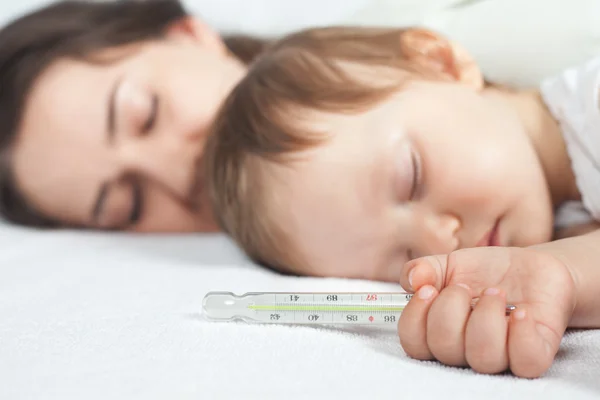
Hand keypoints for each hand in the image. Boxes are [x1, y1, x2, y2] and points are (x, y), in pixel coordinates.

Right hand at [397, 247, 575, 377]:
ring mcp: (500, 357)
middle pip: (445, 349)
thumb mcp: (448, 263)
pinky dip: (521, 333)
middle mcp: (465, 352)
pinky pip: (526, 361)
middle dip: (451, 309)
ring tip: (496, 292)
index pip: (414, 345)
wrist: (530, 268)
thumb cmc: (484, 272)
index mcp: (439, 334)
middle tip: (465, 286)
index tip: (428, 289)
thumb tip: (412, 279)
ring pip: (483, 357)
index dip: (415, 319)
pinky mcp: (533, 355)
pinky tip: (522, 311)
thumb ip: (424, 269)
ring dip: (486, 317)